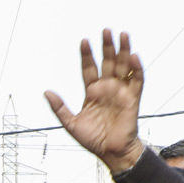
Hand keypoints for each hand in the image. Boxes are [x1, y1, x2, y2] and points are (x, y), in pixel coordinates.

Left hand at [44, 30, 144, 173]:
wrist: (110, 152)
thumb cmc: (92, 139)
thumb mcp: (70, 123)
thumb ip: (59, 107)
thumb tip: (46, 92)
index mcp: (92, 93)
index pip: (89, 69)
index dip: (87, 56)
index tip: (84, 42)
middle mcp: (107, 89)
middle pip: (108, 62)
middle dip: (107, 47)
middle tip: (105, 31)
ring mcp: (120, 92)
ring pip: (123, 66)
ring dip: (124, 51)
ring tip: (122, 35)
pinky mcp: (133, 98)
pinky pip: (137, 80)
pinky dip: (136, 69)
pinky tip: (133, 57)